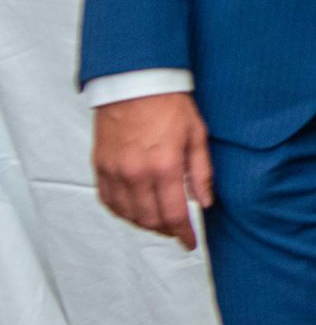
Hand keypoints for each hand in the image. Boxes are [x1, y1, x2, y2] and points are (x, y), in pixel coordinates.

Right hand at [93, 92, 213, 250]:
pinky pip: (108, 200)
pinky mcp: (100, 165)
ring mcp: (115, 171)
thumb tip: (205, 202)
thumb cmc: (168, 103)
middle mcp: (136, 173)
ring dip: (144, 224)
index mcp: (164, 167)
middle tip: (176, 230)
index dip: (183, 234)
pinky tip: (134, 209)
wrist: (134, 81)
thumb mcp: (196, 135)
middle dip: (166, 230)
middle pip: (150, 220)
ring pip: (128, 214)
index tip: (189, 243)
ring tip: (158, 221)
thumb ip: (201, 172)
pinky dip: (122, 211)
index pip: (174, 215)